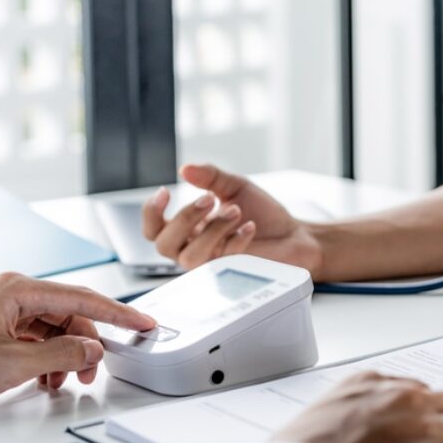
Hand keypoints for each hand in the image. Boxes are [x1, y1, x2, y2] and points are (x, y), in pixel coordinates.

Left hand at [0, 273, 155, 411]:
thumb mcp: (13, 363)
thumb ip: (62, 353)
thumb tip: (92, 347)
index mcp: (15, 289)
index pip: (82, 297)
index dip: (118, 313)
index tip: (143, 323)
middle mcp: (7, 293)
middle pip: (67, 315)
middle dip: (85, 345)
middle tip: (92, 373)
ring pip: (49, 330)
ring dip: (62, 355)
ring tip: (61, 381)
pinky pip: (30, 339)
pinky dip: (42, 358)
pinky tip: (40, 378)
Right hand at [143, 164, 324, 275]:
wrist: (292, 234)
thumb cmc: (260, 211)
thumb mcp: (234, 186)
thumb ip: (210, 176)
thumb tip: (184, 169)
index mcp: (187, 228)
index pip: (152, 228)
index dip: (151, 212)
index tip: (166, 191)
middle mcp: (193, 247)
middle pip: (163, 244)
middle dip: (184, 218)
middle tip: (209, 199)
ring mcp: (210, 263)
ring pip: (189, 256)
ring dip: (212, 230)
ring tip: (236, 210)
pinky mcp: (230, 273)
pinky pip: (221, 261)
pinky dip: (236, 240)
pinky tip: (250, 226)